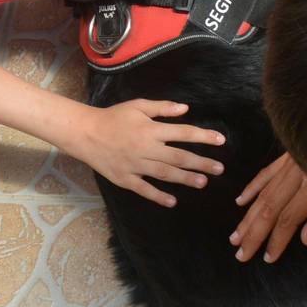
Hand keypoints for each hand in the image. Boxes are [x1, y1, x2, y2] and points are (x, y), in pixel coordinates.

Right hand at [75, 100, 225, 206]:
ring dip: (185, 179)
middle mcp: (146, 148)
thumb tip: (185, 109)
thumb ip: (162, 107)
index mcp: (151, 129)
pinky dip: (158, 196)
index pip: (183, 133)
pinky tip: (172, 201)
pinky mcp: (125, 178)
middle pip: (179, 157)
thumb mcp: (138, 105)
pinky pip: (144, 189)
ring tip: (202, 183)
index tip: (221, 141)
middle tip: (219, 169)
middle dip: (201, 163)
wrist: (85, 133)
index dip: (203, 137)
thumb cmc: (114, 117)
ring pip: (165, 174)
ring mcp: (135, 165)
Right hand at [230, 152, 306, 262]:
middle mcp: (297, 174)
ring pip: (264, 192)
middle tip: (240, 254)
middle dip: (254, 233)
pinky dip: (252, 187)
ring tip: (235, 236)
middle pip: (270, 208)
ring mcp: (290, 162)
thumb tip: (304, 240)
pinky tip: (241, 201)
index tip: (268, 258)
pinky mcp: (288, 155)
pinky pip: (266, 172)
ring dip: (248, 216)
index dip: (277, 240)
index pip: (288, 218)